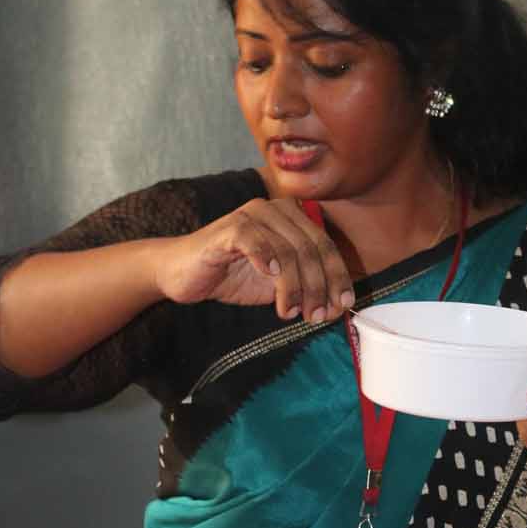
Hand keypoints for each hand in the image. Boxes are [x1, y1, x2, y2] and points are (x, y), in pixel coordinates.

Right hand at [153, 197, 354, 321]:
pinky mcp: (229, 228)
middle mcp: (275, 210)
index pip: (325, 245)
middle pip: (311, 249)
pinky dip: (268, 262)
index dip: (338, 277)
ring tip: (291, 312)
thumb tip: (338, 308)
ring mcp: (252, 215)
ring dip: (296, 287)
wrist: (182, 274)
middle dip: (320, 287)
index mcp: (292, 218)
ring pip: (289, 250)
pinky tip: (271, 281)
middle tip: (317, 316)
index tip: (344, 305)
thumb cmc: (231, 276)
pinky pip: (255, 242)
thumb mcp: (277, 284)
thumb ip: (306, 288)